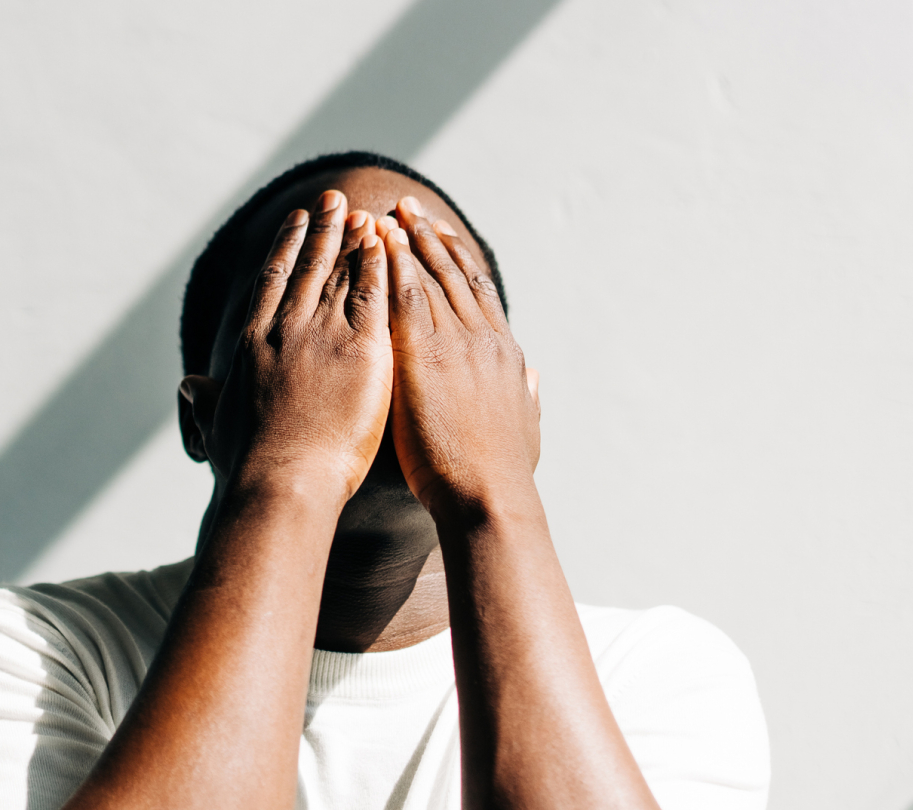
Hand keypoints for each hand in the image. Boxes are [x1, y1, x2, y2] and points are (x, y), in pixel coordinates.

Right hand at [182, 191, 391, 504]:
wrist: (282, 482)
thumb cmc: (247, 466)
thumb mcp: (216, 427)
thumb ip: (205, 401)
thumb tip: (190, 386)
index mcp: (253, 343)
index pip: (273, 281)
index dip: (287, 247)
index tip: (297, 222)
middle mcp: (286, 328)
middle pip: (308, 265)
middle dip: (322, 228)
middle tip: (334, 199)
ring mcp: (323, 335)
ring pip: (341, 272)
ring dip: (353, 238)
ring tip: (365, 212)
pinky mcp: (362, 350)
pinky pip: (374, 295)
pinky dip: (379, 264)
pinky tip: (387, 244)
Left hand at [377, 197, 540, 519]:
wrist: (488, 497)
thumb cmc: (502, 477)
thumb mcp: (526, 430)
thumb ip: (528, 397)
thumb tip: (533, 376)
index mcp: (506, 355)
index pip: (481, 294)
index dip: (460, 262)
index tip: (444, 238)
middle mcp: (484, 339)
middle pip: (455, 274)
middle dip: (430, 238)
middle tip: (409, 209)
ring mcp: (456, 343)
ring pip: (429, 276)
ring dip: (409, 240)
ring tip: (388, 212)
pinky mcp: (425, 355)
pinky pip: (406, 296)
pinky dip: (393, 264)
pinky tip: (378, 242)